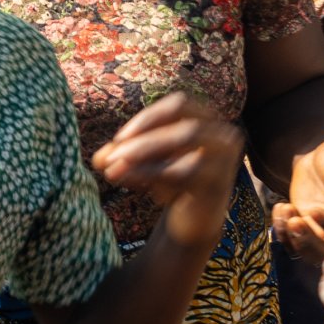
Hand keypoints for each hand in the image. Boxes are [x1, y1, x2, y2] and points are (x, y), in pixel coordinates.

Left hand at [93, 92, 244, 248]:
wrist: (194, 218)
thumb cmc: (167, 179)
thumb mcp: (141, 160)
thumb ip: (119, 154)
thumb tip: (97, 159)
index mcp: (207, 119)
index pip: (180, 104)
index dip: (149, 118)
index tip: (119, 138)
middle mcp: (223, 136)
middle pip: (185, 129)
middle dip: (142, 143)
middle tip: (109, 159)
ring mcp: (226, 162)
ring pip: (185, 156)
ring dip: (143, 162)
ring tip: (112, 173)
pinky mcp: (219, 186)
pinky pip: (184, 176)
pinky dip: (152, 177)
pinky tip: (133, 185)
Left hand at [272, 136, 323, 264]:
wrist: (318, 160)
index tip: (315, 211)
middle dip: (311, 243)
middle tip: (296, 221)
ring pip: (311, 254)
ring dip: (296, 240)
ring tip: (286, 210)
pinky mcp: (305, 231)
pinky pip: (292, 244)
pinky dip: (283, 232)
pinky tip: (281, 207)